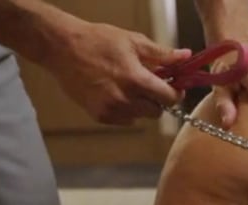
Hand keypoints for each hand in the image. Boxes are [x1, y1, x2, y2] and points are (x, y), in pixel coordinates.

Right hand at [43, 21, 192, 124]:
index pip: (169, 98)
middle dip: (157, 99)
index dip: (175, 92)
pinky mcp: (100, 116)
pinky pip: (125, 120)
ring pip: (141, 117)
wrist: (62, 48)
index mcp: (136, 79)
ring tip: (129, 86)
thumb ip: (162, 54)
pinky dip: (126, 111)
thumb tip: (186, 56)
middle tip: (149, 84)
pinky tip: (116, 94)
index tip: (174, 86)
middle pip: (157, 111)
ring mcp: (111, 109)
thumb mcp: (133, 41)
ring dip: (142, 105)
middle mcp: (124, 98)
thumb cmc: (98, 41)